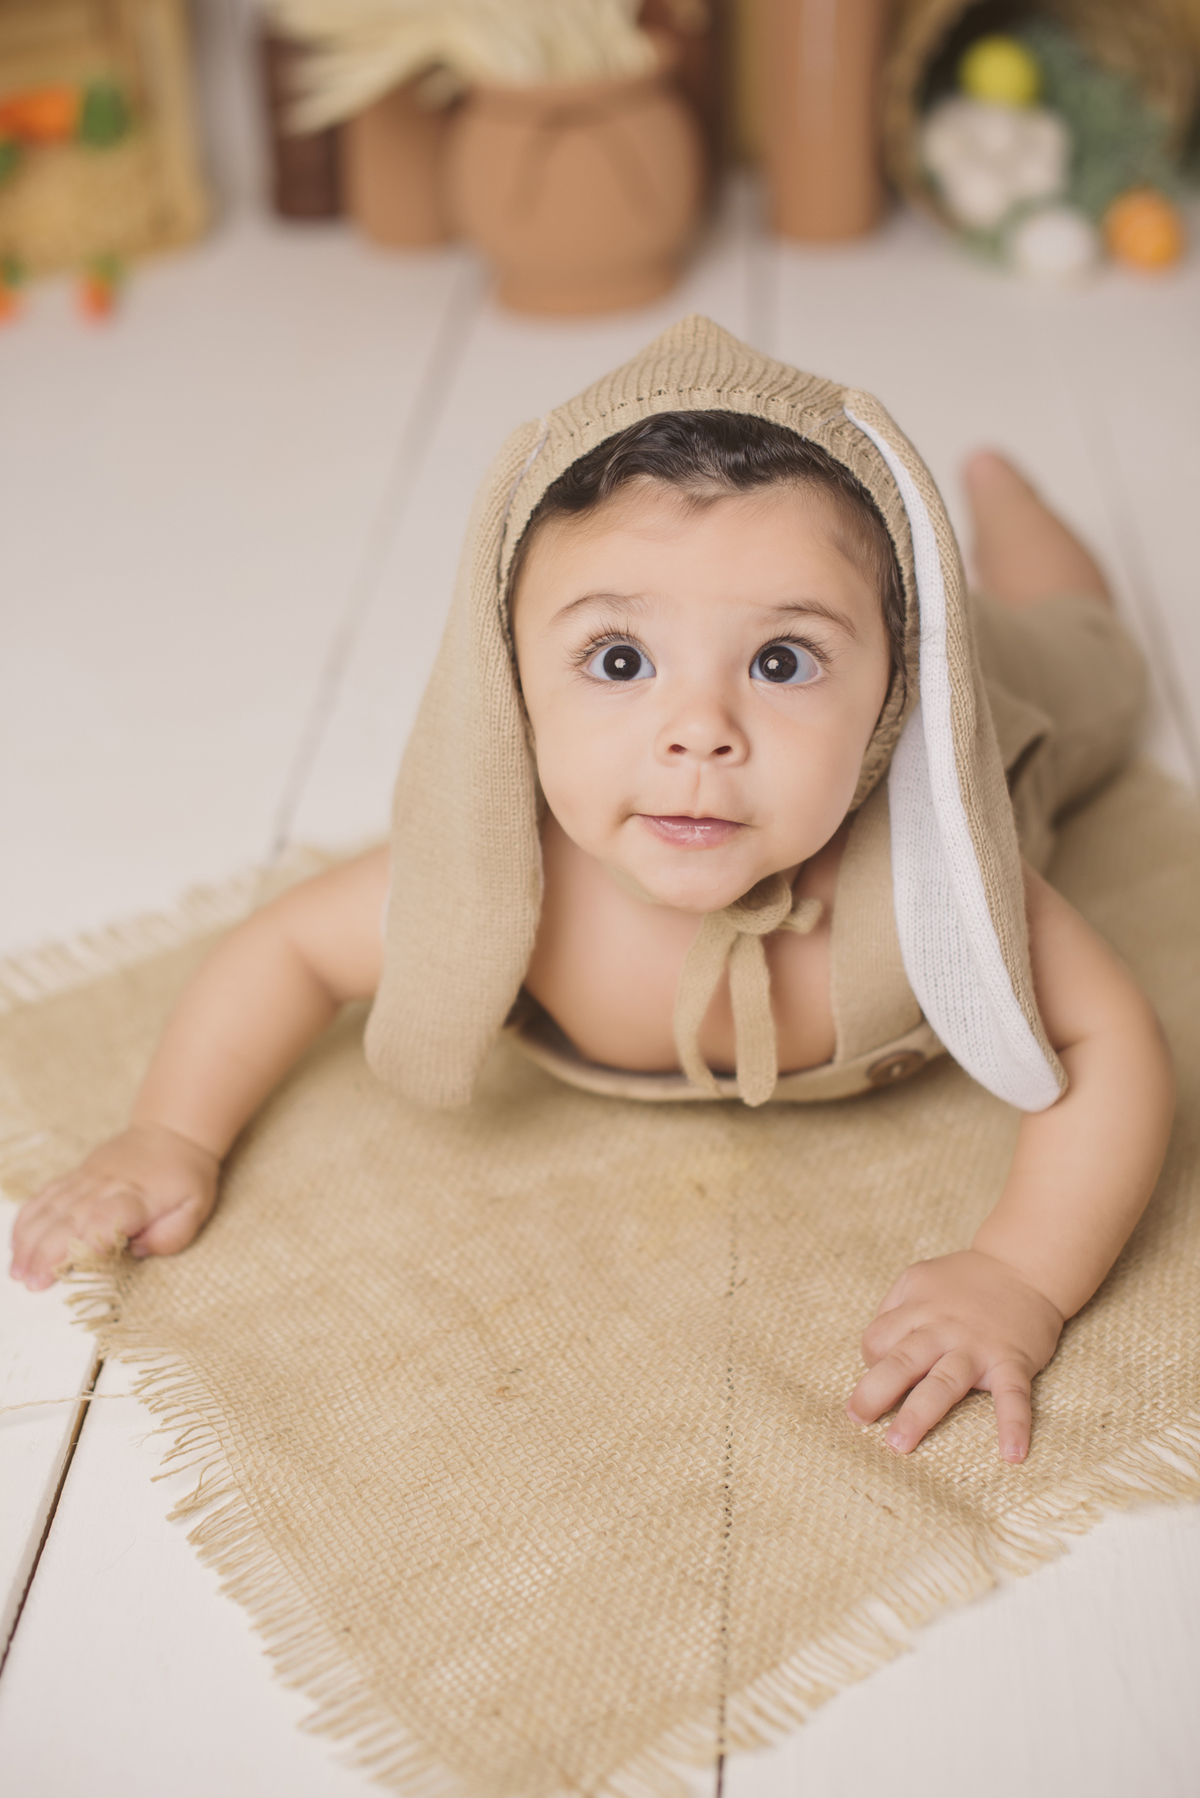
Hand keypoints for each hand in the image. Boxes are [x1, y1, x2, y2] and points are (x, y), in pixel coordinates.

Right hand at [9, 1123, 219, 1290]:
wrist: (171, 1134)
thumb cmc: (185, 1178)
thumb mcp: (195, 1209)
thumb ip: (171, 1236)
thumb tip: (136, 1251)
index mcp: (137, 1196)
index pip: (106, 1218)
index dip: (89, 1242)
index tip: (73, 1267)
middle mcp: (106, 1187)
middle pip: (69, 1220)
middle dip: (47, 1254)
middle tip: (33, 1284)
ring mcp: (87, 1180)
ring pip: (51, 1210)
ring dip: (31, 1242)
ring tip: (18, 1271)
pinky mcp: (76, 1177)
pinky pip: (45, 1197)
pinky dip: (28, 1219)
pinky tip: (17, 1243)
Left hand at [846, 1249, 1063, 1461]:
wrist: (1023, 1266)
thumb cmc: (964, 1281)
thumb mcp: (918, 1279)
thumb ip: (894, 1309)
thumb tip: (874, 1351)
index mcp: (917, 1309)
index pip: (878, 1340)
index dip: (871, 1362)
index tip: (881, 1375)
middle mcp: (943, 1328)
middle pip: (902, 1361)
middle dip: (875, 1391)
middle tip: (858, 1419)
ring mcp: (978, 1346)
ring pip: (944, 1382)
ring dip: (920, 1414)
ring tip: (899, 1444)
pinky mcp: (1013, 1361)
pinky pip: (1014, 1396)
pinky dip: (1015, 1424)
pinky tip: (1012, 1454)